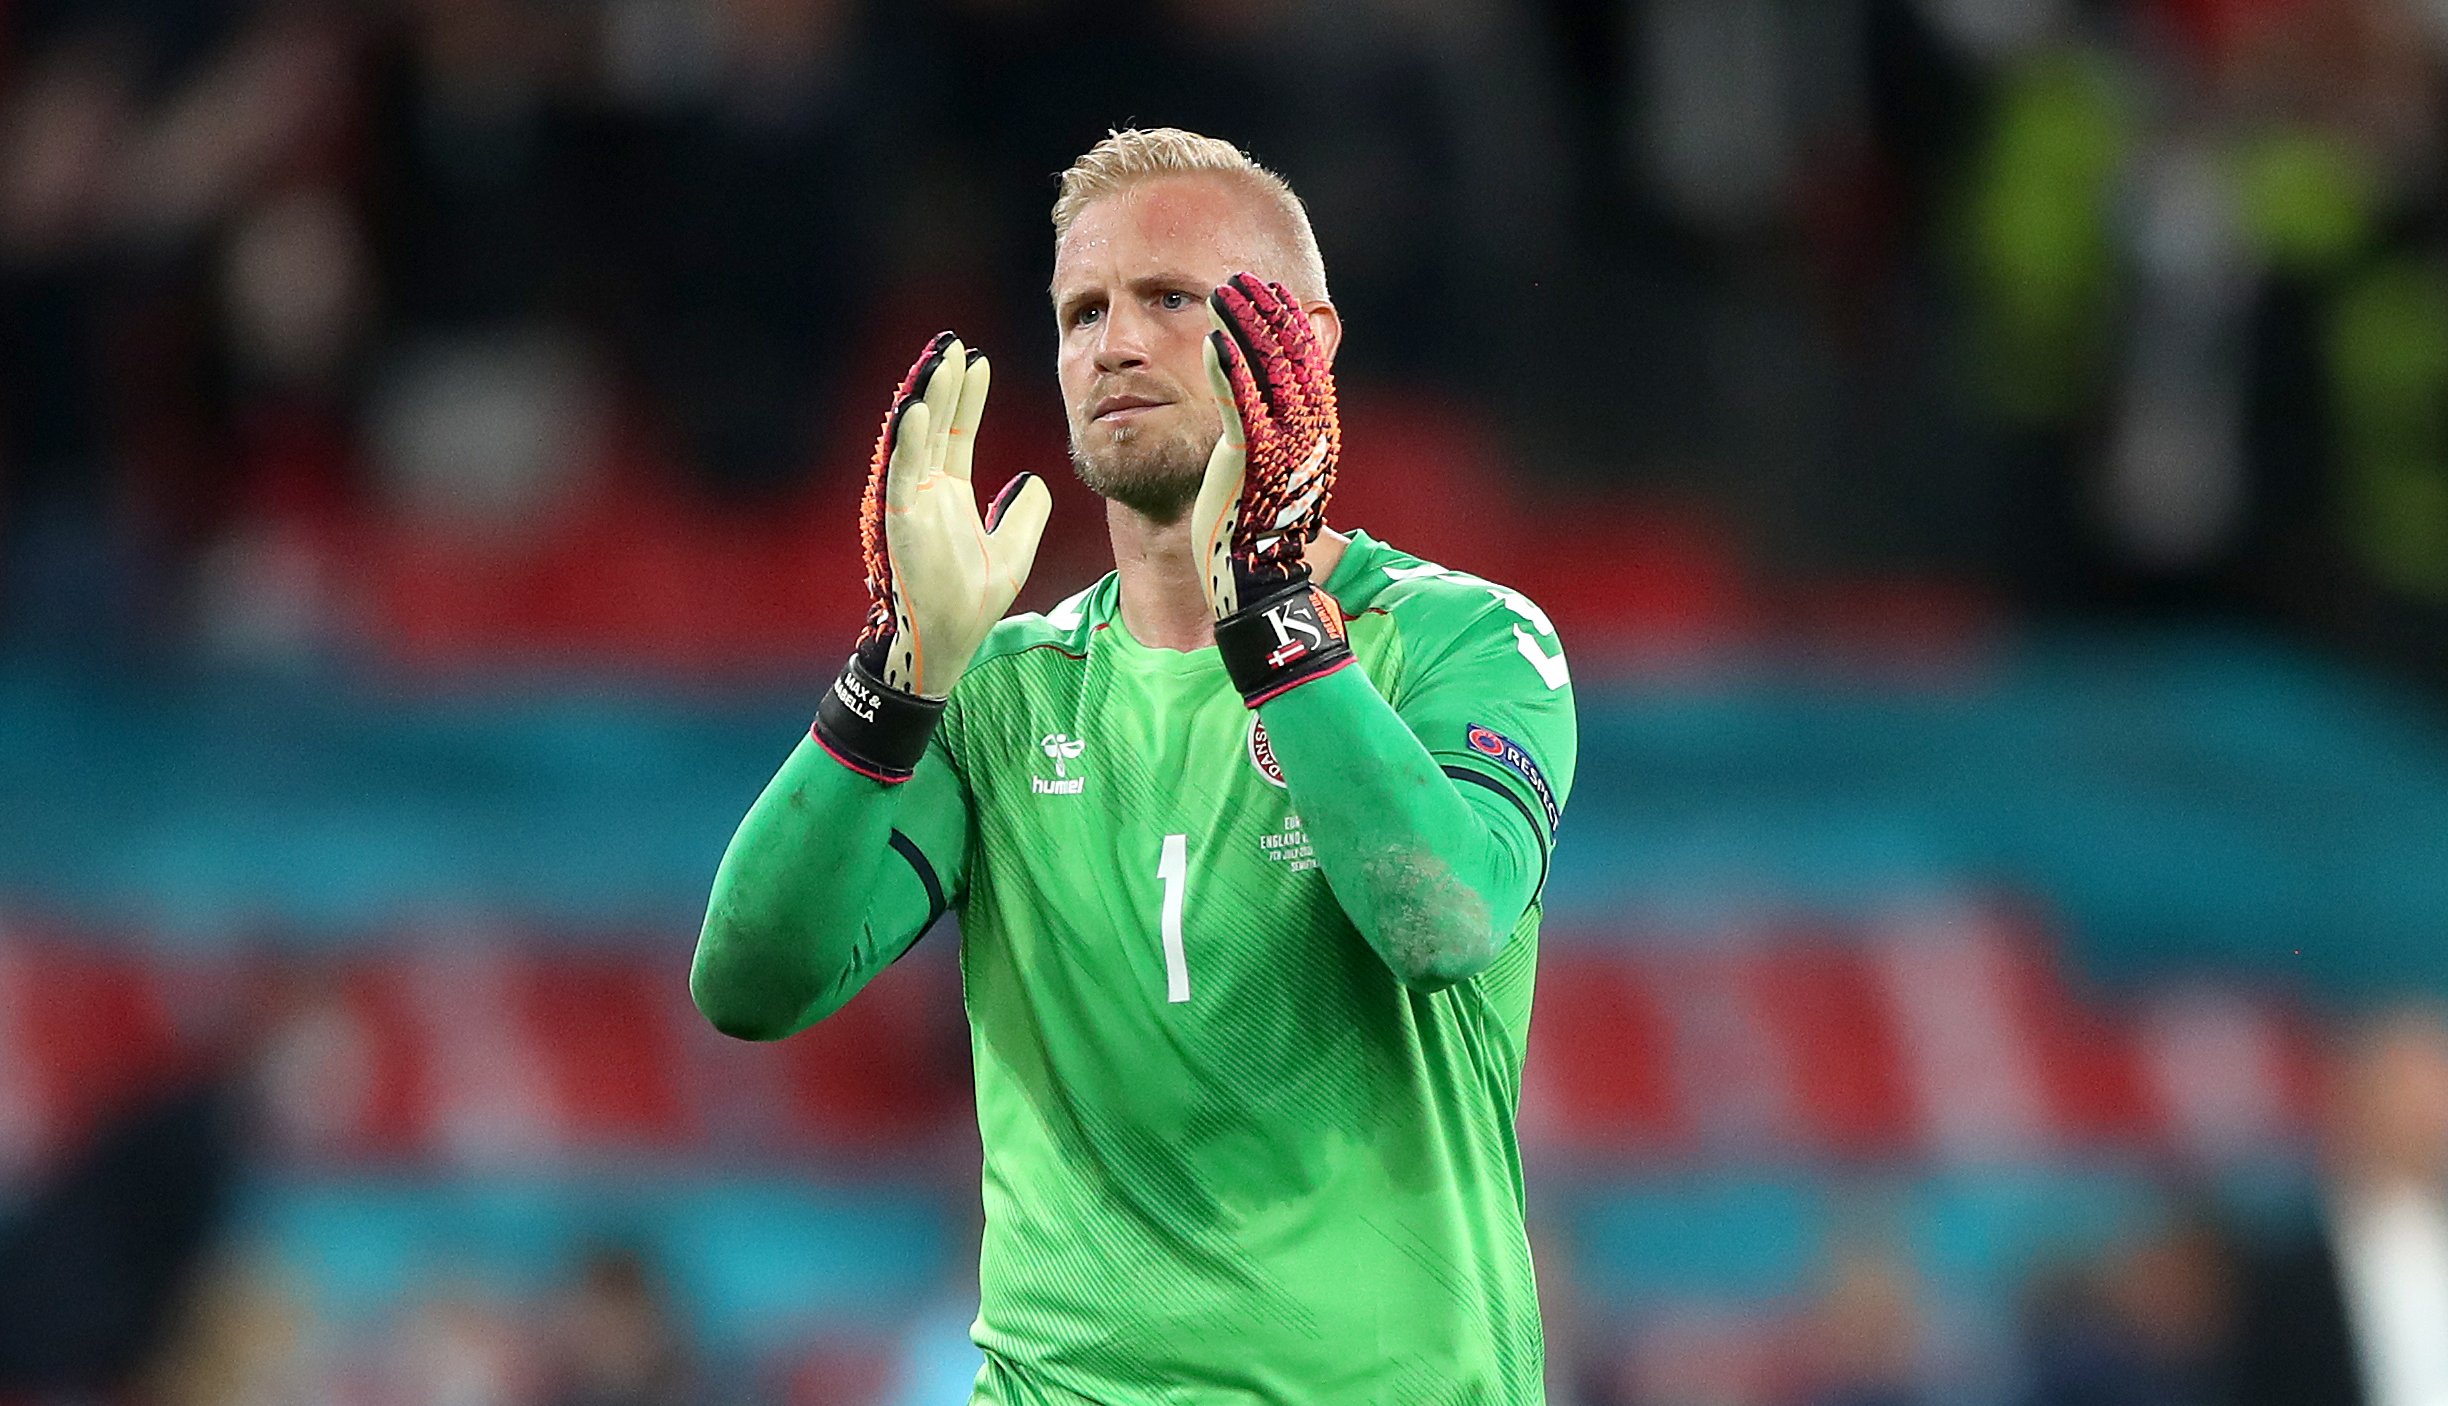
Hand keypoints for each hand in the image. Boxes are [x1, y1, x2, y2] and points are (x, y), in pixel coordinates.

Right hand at [858, 332, 1051, 698]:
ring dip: (923, 398)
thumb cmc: (970, 603)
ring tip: (936, 360)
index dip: (967, 395)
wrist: (946, 645)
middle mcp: (925, 491)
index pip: (958, 431)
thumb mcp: (1014, 552)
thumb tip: (1033, 480)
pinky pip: (900, 475)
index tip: (977, 358)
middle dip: (944, 382)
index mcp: (949, 493)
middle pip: (935, 424)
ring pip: (914, 439)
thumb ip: (1026, 515)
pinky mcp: (898, 522)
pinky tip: (916, 409)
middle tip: (952, 341)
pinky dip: (907, 443)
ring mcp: (909, 504)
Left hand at [1193, 274, 1340, 621]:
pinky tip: (1213, 339)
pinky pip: (1242, 406)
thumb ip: (1275, 432)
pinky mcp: (1251, 462)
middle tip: (1241, 277)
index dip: (1289, 321)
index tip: (1268, 289)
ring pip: (1268, 372)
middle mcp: (1309, 436)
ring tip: (1223, 292)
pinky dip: (1230, 369)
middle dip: (1267, 311)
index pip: (1308, 362)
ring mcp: (1282, 448)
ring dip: (1245, 325)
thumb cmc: (1253, 528)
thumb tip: (1272, 400)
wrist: (1253, 582)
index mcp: (1317, 435)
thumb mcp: (1272, 472)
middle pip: (1292, 356)